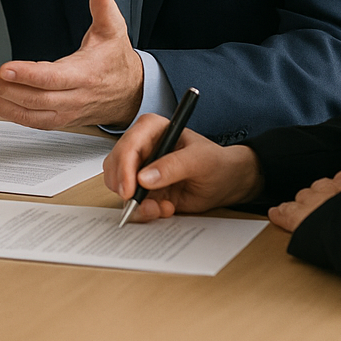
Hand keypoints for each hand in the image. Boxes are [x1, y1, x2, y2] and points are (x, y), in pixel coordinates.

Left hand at [0, 0, 143, 128]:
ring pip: (32, 114)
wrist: (131, 92)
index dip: (28, 75)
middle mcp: (75, 97)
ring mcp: (67, 112)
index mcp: (86, 75)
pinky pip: (33, 122)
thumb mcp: (114, 31)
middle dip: (6, 89)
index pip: (53, 78)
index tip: (5, 68)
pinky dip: (11, 114)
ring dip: (4, 104)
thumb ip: (104, 9)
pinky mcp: (60, 119)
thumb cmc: (116, 60)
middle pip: (36, 98)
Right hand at [103, 114, 262, 221]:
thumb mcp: (199, 161)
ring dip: (137, 202)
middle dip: (125, 188)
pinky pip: (132, 202)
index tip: (129, 190)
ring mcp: (140, 168)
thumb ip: (173, 166)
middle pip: (115, 165)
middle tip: (142, 204)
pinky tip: (166, 208)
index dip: (123, 167)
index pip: (128, 145)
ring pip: (119, 185)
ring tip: (162, 207)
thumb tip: (144, 178)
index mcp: (152, 129)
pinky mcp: (144, 188)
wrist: (226, 182)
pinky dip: (145, 210)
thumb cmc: (216, 162)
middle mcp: (142, 147)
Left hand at [268, 170, 340, 231]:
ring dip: (304, 207)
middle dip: (322, 198)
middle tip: (328, 212)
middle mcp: (327, 187)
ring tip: (307, 216)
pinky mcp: (297, 218)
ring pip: (301, 198)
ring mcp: (310, 201)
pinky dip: (280, 214)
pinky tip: (276, 215)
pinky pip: (284, 213)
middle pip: (319, 188)